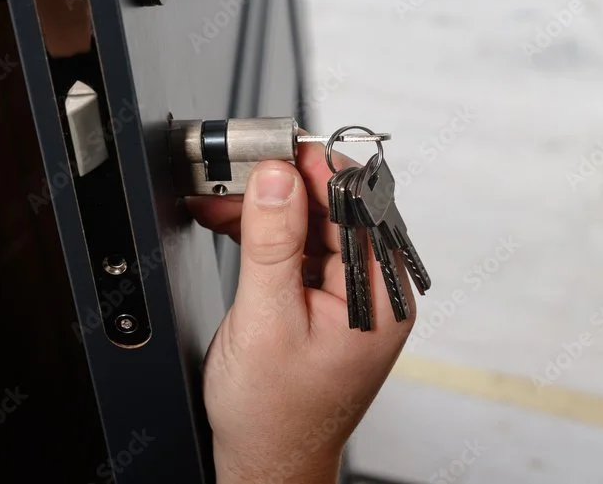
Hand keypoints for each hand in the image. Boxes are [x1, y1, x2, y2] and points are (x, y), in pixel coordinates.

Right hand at [188, 145, 415, 483]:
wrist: (266, 460)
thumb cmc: (275, 414)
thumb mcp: (266, 320)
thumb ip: (272, 243)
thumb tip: (275, 178)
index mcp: (381, 297)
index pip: (359, 204)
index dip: (317, 168)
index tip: (274, 148)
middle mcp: (373, 290)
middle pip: (335, 207)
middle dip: (282, 184)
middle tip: (235, 170)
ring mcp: (348, 293)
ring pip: (311, 222)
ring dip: (265, 206)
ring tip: (221, 199)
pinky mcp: (323, 297)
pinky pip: (297, 245)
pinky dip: (263, 230)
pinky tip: (232, 221)